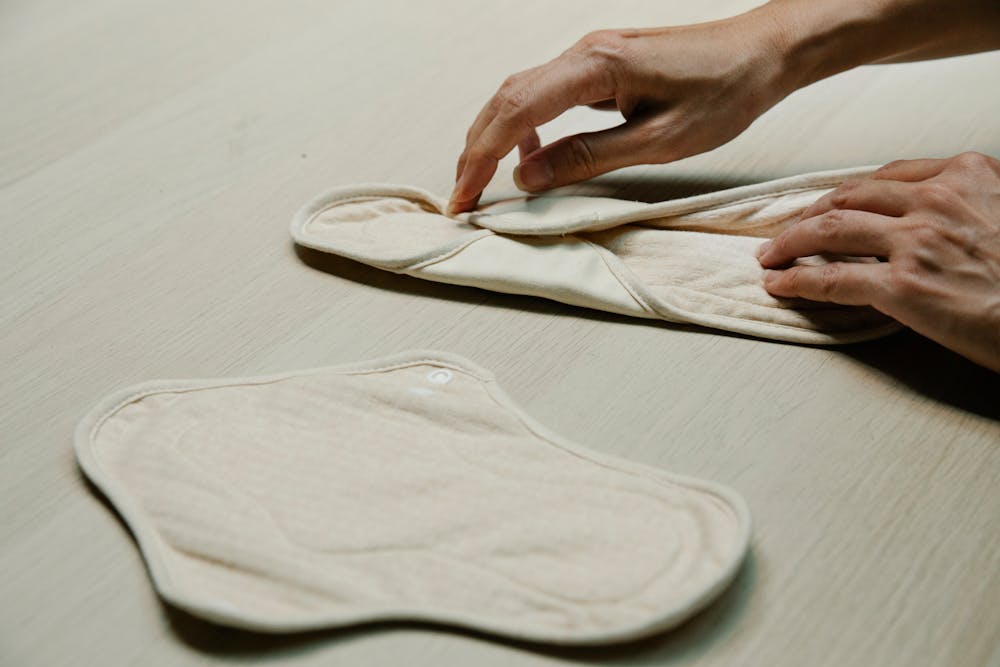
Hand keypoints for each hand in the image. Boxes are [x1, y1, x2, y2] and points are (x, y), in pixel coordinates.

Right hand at [449, 13, 790, 213]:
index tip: (464, 197)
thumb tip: (528, 176)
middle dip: (475, 150)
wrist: (763, 53)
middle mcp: (585, 52)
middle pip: (506, 99)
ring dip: (495, 138)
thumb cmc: (725, 90)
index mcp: (595, 66)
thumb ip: (588, 158)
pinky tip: (535, 155)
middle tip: (462, 197)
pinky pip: (546, 94)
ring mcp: (591, 56)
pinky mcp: (601, 65)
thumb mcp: (658, 141)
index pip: (516, 112)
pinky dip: (526, 127)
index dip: (481, 158)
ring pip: (520, 94)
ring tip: (485, 181)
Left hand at [758, 152, 999, 370]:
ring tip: (770, 255)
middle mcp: (937, 199)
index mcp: (968, 175)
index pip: (888, 176)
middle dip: (809, 212)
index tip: (828, 204)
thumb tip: (932, 219)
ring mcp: (916, 240)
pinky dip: (796, 281)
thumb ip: (969, 205)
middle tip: (786, 229)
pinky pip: (831, 278)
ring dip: (789, 241)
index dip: (848, 192)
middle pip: (849, 196)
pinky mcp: (902, 285)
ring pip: (829, 229)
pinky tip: (779, 284)